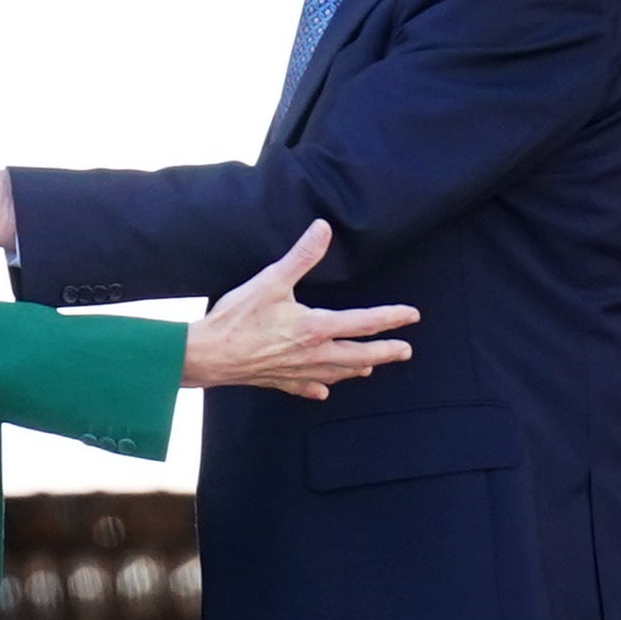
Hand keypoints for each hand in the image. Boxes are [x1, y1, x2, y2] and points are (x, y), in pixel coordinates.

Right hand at [177, 220, 417, 398]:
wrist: (208, 355)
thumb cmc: (237, 318)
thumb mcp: (271, 280)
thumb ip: (301, 256)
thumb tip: (322, 229)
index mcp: (315, 327)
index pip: (364, 322)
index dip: (392, 318)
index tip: (412, 316)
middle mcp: (313, 353)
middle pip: (360, 355)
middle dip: (385, 352)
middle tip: (405, 352)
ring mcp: (298, 371)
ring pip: (337, 373)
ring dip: (357, 370)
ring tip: (370, 369)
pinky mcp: (279, 381)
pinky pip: (306, 387)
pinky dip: (319, 388)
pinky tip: (323, 391)